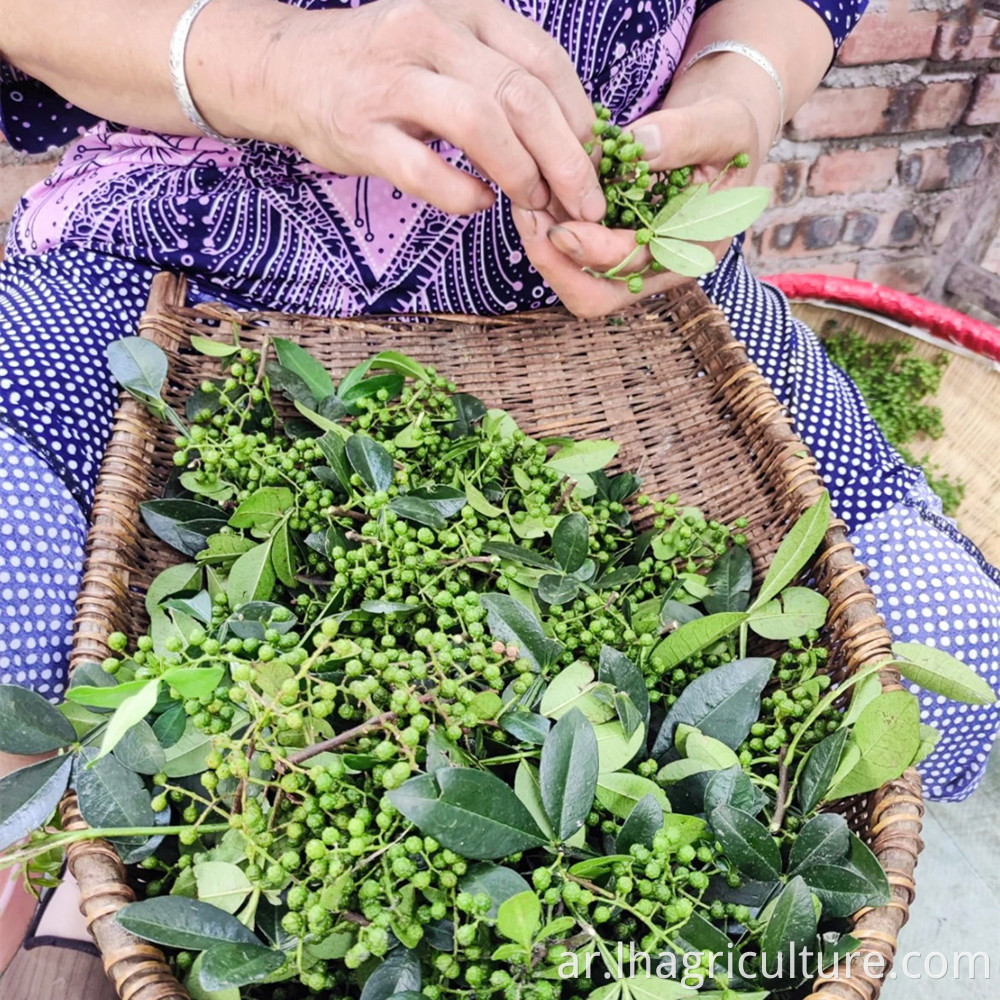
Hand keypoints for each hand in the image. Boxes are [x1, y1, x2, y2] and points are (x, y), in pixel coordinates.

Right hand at [246, 0, 603, 218]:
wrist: (290, 69)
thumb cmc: (387, 67)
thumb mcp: (450, 45)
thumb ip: (504, 76)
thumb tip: (574, 138)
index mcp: (465, 9)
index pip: (544, 60)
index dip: (581, 120)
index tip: (595, 165)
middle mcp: (430, 33)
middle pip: (521, 94)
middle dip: (566, 159)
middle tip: (584, 204)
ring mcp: (391, 82)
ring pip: (479, 124)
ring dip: (521, 174)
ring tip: (534, 204)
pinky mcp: (360, 131)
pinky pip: (424, 170)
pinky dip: (462, 195)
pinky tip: (478, 203)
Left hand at [513, 95, 764, 317]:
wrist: (718, 131)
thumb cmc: (729, 129)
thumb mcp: (724, 122)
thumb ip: (686, 134)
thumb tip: (639, 147)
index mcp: (694, 250)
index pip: (635, 268)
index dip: (595, 251)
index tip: (561, 225)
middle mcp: (659, 267)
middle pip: (597, 294)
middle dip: (558, 263)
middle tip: (529, 219)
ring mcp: (631, 261)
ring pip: (577, 283)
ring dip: (546, 251)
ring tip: (523, 206)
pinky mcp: (609, 245)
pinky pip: (571, 257)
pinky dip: (548, 232)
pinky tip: (532, 199)